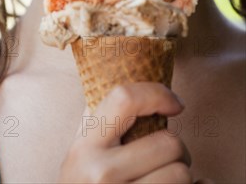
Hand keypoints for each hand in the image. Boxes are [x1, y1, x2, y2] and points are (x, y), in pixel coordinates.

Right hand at [58, 82, 193, 182]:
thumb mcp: (80, 152)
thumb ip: (101, 122)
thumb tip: (139, 89)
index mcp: (85, 146)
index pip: (125, 98)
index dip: (157, 92)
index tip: (174, 103)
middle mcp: (101, 174)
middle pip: (168, 143)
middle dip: (176, 148)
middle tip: (166, 156)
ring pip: (182, 174)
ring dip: (181, 174)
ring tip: (164, 177)